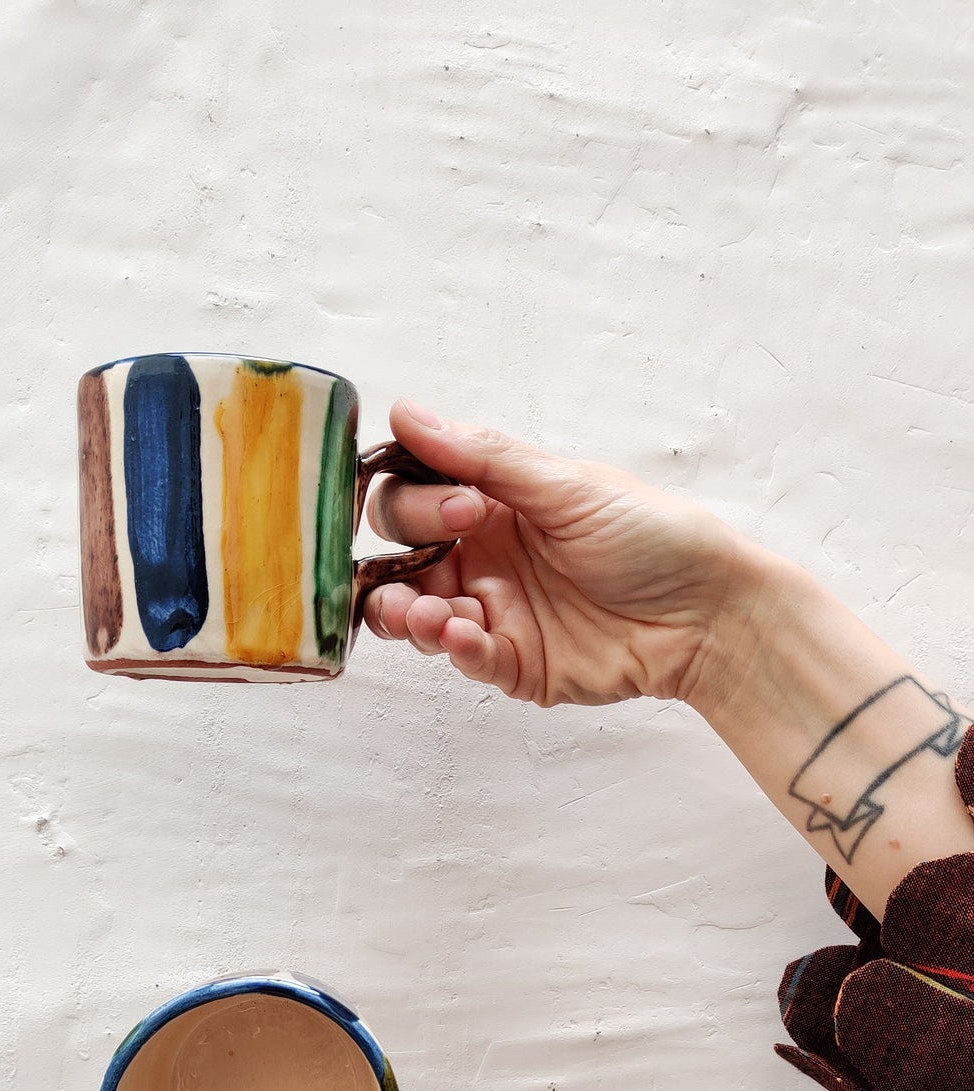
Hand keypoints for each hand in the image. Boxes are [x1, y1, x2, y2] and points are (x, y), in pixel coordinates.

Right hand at [364, 400, 771, 707]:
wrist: (708, 612)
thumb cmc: (655, 537)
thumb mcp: (565, 486)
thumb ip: (481, 456)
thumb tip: (407, 412)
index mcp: (493, 506)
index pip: (413, 499)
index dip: (415, 504)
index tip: (460, 508)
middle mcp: (485, 558)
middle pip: (401, 560)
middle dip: (397, 562)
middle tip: (442, 559)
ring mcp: (497, 613)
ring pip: (417, 618)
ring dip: (406, 615)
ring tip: (426, 615)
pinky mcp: (515, 663)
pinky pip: (465, 659)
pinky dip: (455, 648)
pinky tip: (465, 636)